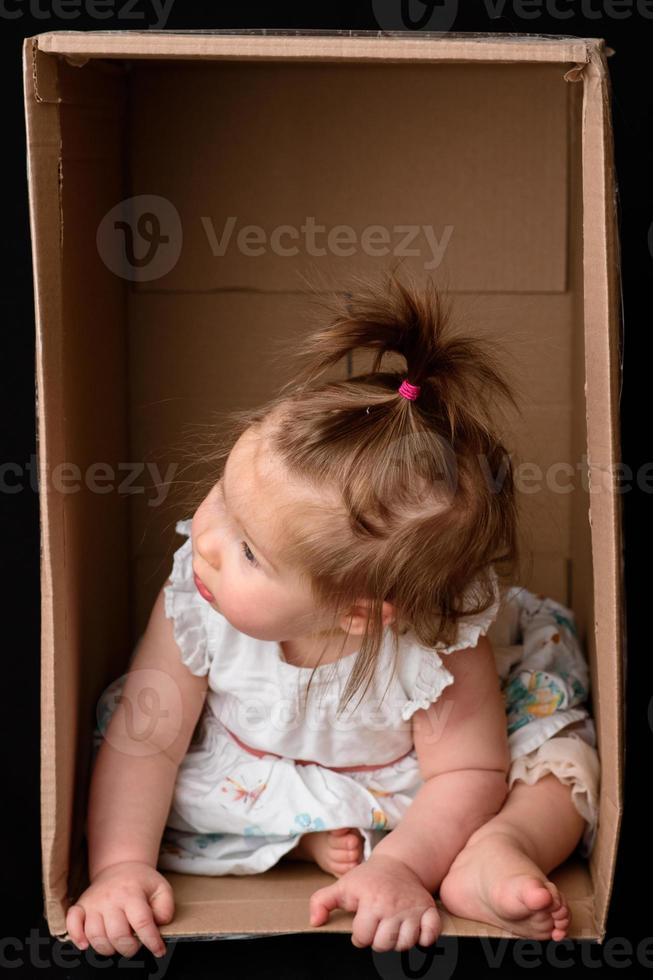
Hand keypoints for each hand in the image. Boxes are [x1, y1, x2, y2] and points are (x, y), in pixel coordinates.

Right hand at [66, 860, 173, 958]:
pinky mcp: (81, 906)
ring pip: (95, 936)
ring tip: (118, 943)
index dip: (151, 940)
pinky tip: (86, 944)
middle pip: (117, 934)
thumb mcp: (161, 889)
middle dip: (129, 948)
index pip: (142, 922)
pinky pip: (72, 923)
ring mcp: (93, 902)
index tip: (158, 950)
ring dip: (108, 948)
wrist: (120, 867)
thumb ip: (166, 907)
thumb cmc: (141, 882)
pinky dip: (77, 937)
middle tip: (135, 945)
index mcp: (132, 892)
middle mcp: (111, 898)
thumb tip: (159, 924)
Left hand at [309, 853, 440, 951]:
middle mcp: (391, 906)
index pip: (362, 938)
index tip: (362, 924)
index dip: (360, 934)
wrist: (399, 863)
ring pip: (405, 943)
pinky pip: (430, 934)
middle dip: (378, 940)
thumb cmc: (368, 878)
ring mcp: (411, 908)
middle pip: (384, 944)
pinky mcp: (428, 909)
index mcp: (370, 901)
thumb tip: (314, 922)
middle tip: (378, 927)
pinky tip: (414, 930)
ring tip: (392, 928)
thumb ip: (322, 901)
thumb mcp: (342, 885)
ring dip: (398, 941)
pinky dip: (425, 938)